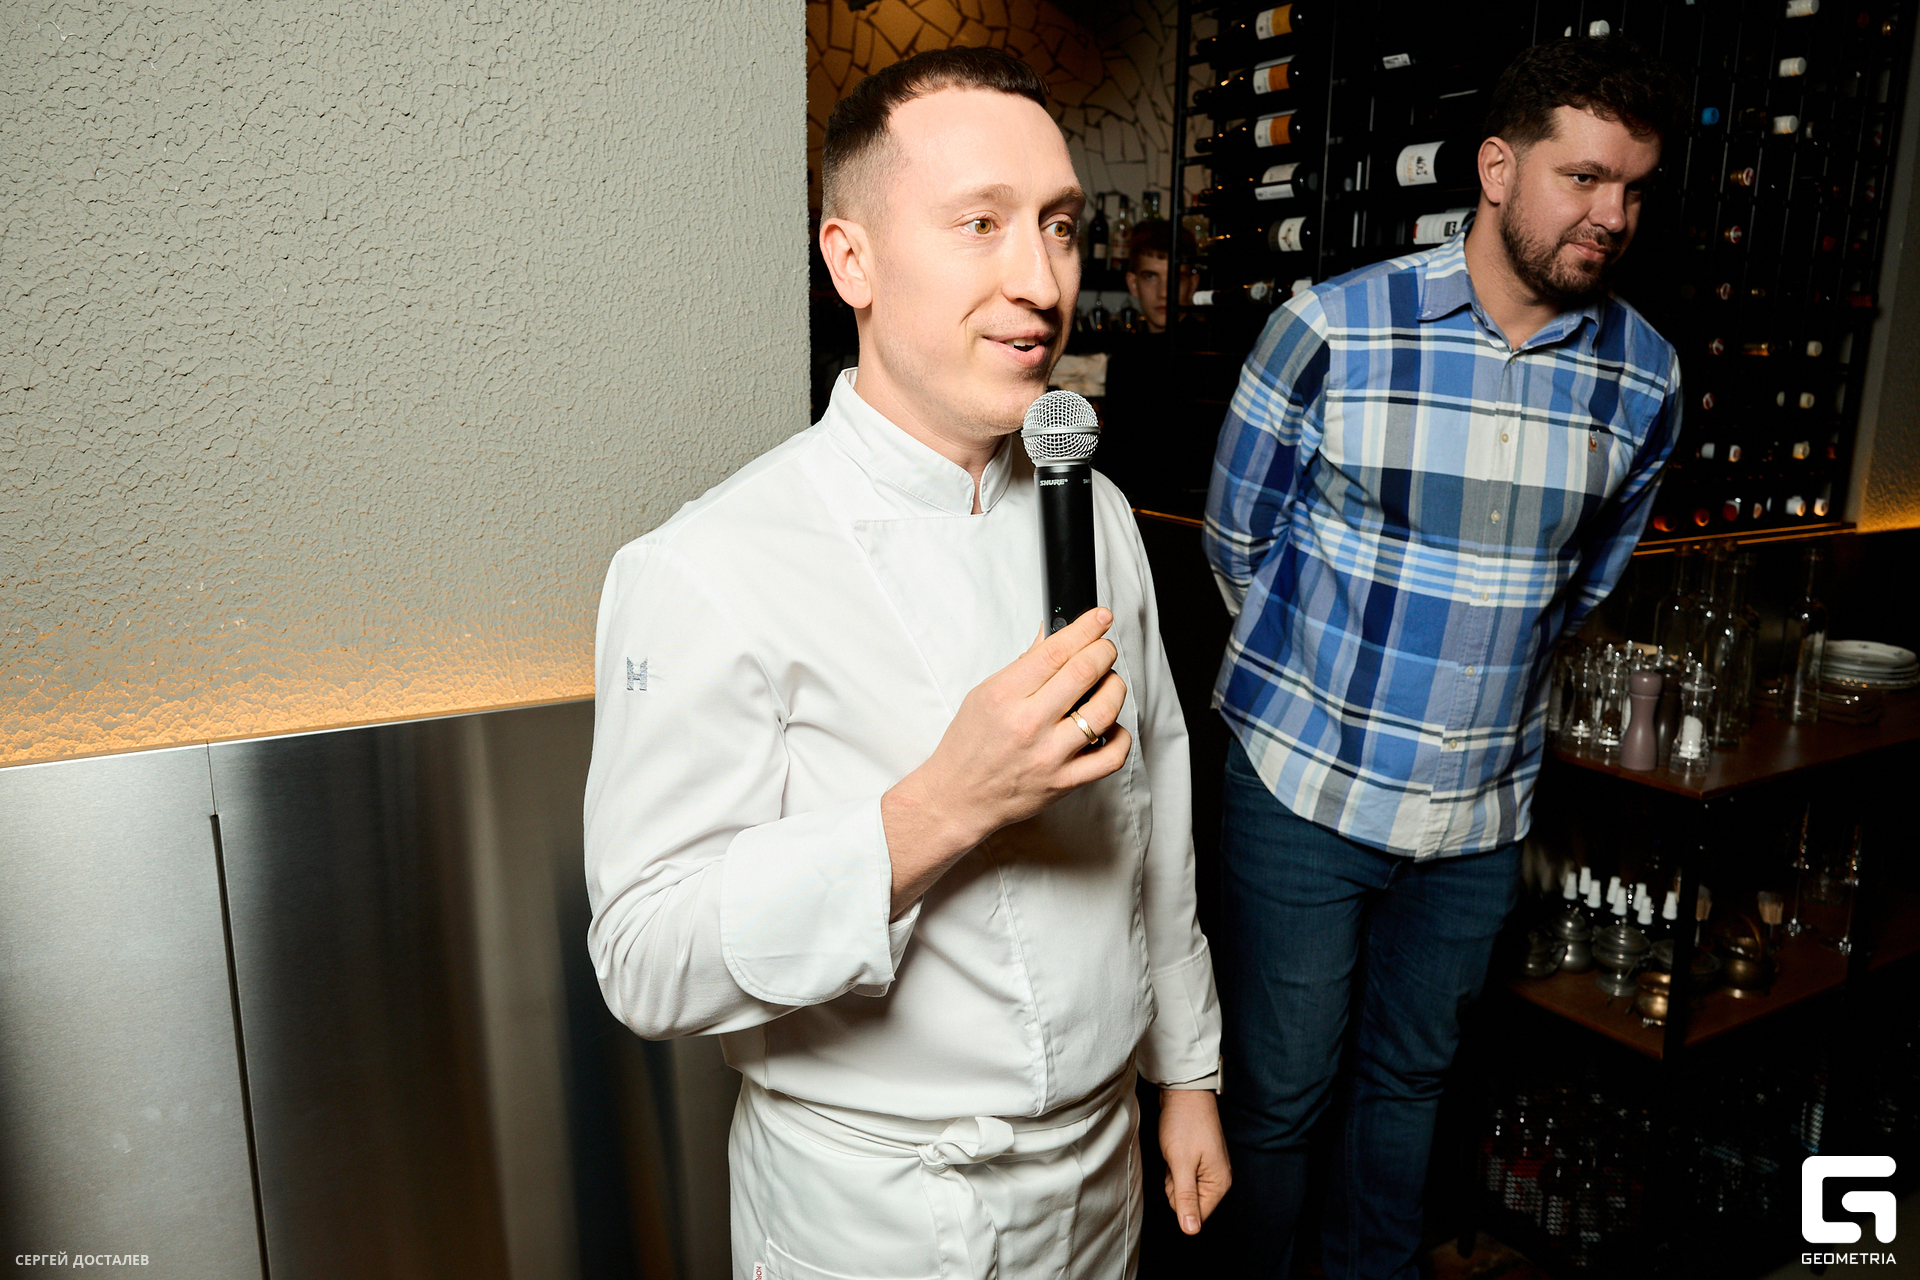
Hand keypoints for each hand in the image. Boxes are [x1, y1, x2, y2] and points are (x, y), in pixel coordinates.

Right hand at [882, 607, 1131, 916]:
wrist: (958, 797)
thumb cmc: (968, 746)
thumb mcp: (984, 694)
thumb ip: (1024, 665)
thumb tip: (1052, 633)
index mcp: (1004, 696)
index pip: (1055, 651)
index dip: (1085, 628)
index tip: (1100, 618)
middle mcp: (1029, 724)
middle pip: (1085, 672)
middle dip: (1103, 652)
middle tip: (1104, 649)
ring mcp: (1050, 755)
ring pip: (1104, 711)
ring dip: (1114, 688)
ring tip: (1107, 684)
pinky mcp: (1065, 782)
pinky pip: (1111, 756)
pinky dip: (1120, 736)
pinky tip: (1109, 726)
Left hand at [1159, 1087, 1230, 1234]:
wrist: (1184, 1093)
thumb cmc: (1184, 1123)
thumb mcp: (1181, 1163)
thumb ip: (1186, 1198)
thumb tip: (1191, 1230)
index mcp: (1219, 1183)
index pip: (1196, 1215)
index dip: (1179, 1198)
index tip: (1177, 1175)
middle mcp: (1218, 1179)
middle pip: (1188, 1203)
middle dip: (1175, 1185)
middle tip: (1175, 1161)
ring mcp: (1209, 1170)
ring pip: (1183, 1189)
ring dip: (1173, 1175)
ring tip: (1176, 1153)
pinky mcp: (1200, 1161)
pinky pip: (1182, 1176)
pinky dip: (1174, 1166)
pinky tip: (1176, 1150)